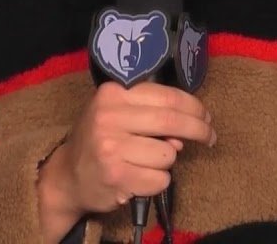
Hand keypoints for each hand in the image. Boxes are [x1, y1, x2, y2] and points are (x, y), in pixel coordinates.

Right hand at [37, 82, 214, 239]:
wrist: (67, 175)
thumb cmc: (99, 139)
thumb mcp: (116, 113)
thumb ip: (150, 112)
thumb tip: (188, 127)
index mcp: (113, 94)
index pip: (167, 96)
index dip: (194, 107)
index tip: (205, 117)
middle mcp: (109, 117)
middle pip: (172, 122)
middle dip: (199, 130)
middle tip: (209, 137)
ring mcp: (111, 148)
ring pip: (168, 155)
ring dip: (168, 162)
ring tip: (147, 161)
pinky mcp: (116, 176)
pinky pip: (160, 179)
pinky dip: (157, 181)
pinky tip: (139, 177)